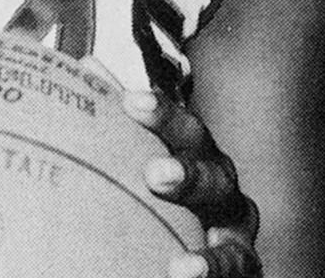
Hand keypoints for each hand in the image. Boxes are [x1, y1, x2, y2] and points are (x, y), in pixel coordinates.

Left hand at [122, 90, 260, 277]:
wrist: (186, 247)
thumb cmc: (157, 188)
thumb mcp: (134, 154)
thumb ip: (113, 118)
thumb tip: (82, 67)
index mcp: (194, 153)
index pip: (180, 126)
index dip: (162, 113)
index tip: (132, 103)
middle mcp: (220, 188)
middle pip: (213, 173)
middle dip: (189, 172)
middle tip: (156, 175)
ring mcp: (234, 231)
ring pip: (233, 231)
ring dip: (211, 249)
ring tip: (183, 265)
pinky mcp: (242, 267)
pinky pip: (237, 272)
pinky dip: (213, 272)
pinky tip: (182, 275)